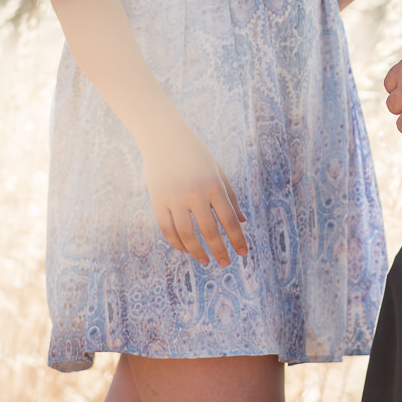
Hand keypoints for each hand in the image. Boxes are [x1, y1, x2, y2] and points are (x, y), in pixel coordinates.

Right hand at [139, 111, 248, 265]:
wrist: (164, 137)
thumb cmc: (196, 154)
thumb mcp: (217, 171)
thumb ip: (230, 196)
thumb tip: (241, 222)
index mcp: (213, 185)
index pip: (228, 219)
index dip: (237, 239)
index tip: (244, 253)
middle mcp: (194, 193)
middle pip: (209, 231)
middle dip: (220, 250)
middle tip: (226, 263)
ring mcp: (174, 198)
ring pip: (187, 235)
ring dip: (197, 252)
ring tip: (206, 260)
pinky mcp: (157, 201)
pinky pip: (167, 229)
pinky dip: (177, 243)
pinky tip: (186, 249)